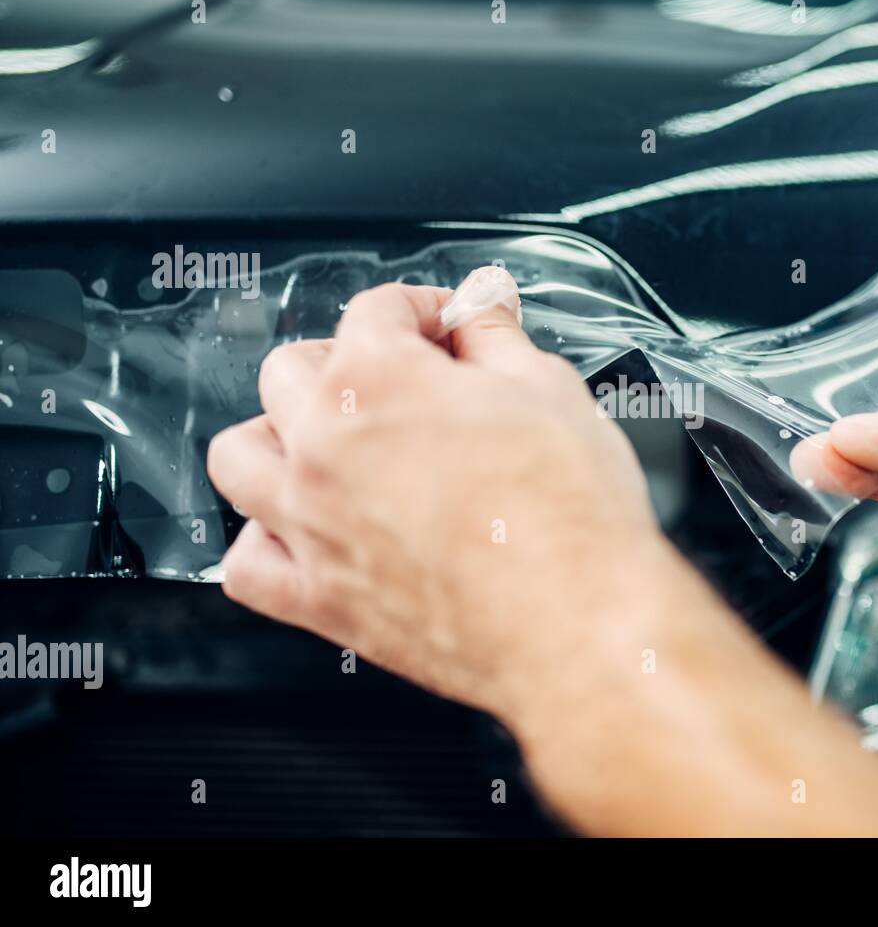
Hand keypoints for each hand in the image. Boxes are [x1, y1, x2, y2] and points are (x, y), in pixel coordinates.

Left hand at [207, 268, 677, 718]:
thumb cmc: (571, 520)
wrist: (577, 629)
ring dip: (277, 436)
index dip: (424, 310)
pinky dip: (264, 542)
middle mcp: (325, 445)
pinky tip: (304, 532)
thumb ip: (498, 336)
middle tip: (402, 379)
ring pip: (240, 455)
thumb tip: (481, 308)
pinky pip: (246, 564)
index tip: (448, 328)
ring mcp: (310, 524)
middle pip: (291, 369)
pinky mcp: (317, 599)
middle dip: (347, 359)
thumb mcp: (551, 390)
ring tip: (328, 442)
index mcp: (379, 379)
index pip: (377, 309)